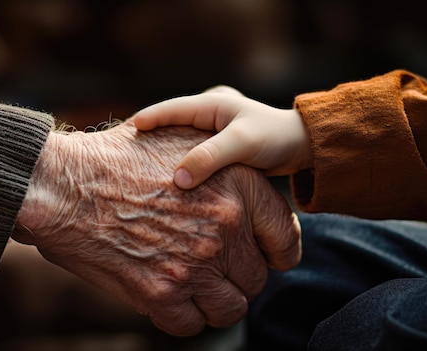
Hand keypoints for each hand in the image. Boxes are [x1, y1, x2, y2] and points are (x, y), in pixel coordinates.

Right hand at [12, 118, 300, 335]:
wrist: (64, 184)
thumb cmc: (118, 160)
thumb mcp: (181, 144)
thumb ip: (224, 170)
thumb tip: (247, 202)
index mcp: (238, 185)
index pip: (285, 237)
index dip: (276, 253)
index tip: (261, 258)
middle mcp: (225, 226)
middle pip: (255, 278)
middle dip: (234, 277)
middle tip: (209, 268)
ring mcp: (195, 262)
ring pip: (230, 308)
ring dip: (212, 302)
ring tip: (189, 286)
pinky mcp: (162, 292)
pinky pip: (191, 324)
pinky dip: (180, 315)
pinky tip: (163, 295)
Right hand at [133, 85, 313, 188]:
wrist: (300, 147)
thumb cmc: (273, 138)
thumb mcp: (241, 145)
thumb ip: (210, 159)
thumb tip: (179, 180)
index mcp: (211, 105)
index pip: (172, 109)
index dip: (150, 119)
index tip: (130, 130)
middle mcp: (209, 115)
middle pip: (171, 124)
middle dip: (151, 136)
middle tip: (126, 150)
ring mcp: (213, 132)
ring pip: (180, 141)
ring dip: (164, 152)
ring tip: (141, 165)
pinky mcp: (219, 149)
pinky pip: (192, 155)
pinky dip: (180, 163)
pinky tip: (169, 178)